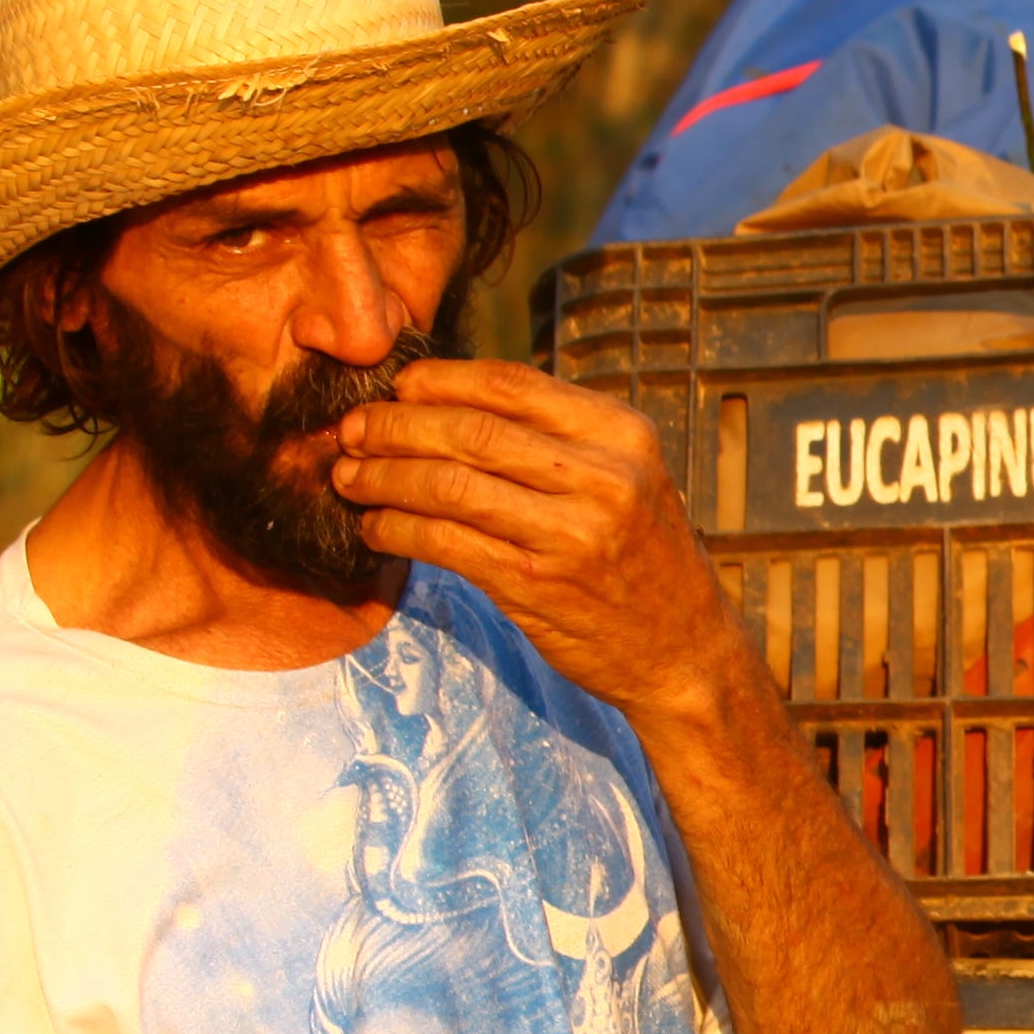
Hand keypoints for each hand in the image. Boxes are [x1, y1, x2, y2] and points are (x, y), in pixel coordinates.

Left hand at [332, 360, 755, 729]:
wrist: (684, 652)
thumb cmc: (640, 557)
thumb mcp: (625, 477)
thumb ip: (557, 437)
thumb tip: (449, 401)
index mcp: (621, 434)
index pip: (510, 383)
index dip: (438, 380)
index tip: (395, 388)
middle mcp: (603, 477)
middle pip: (470, 431)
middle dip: (394, 426)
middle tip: (351, 430)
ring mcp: (571, 534)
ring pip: (448, 485)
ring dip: (382, 478)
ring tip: (348, 477)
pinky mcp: (537, 585)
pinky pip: (445, 543)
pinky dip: (396, 530)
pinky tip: (375, 528)